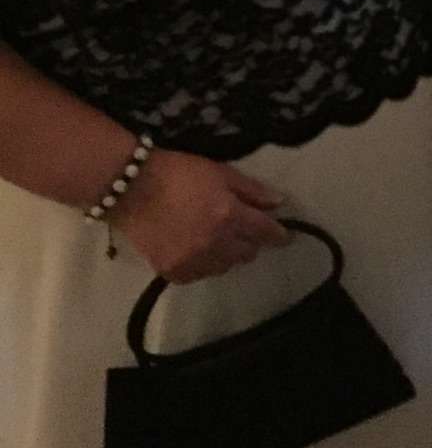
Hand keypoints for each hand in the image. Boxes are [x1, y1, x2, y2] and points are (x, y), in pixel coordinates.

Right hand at [111, 148, 290, 282]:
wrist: (131, 189)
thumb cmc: (179, 173)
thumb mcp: (220, 173)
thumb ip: (251, 191)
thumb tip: (278, 204)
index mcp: (229, 216)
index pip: (265, 232)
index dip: (279, 235)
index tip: (284, 236)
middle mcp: (215, 244)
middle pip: (247, 253)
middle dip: (250, 241)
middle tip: (241, 230)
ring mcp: (193, 261)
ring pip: (225, 267)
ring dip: (227, 254)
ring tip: (216, 239)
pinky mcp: (173, 273)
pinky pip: (200, 275)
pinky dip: (203, 265)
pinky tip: (196, 249)